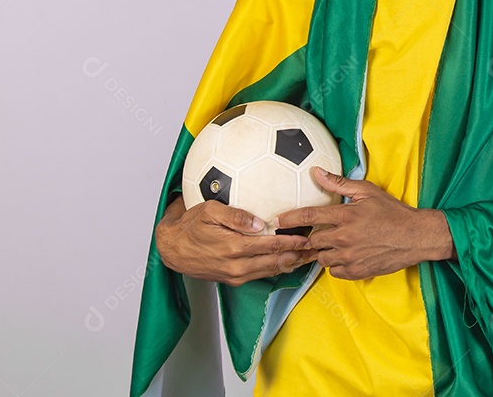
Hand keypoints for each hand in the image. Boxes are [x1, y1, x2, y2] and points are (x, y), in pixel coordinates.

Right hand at [155, 197, 315, 286]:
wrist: (172, 250)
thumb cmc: (190, 226)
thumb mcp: (209, 211)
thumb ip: (236, 216)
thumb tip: (259, 222)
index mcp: (234, 248)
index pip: (272, 246)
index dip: (294, 242)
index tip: (311, 235)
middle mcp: (237, 266)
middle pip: (277, 262)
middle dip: (300, 256)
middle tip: (320, 248)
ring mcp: (236, 275)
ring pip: (271, 271)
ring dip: (292, 264)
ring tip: (311, 256)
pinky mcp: (233, 280)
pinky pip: (261, 274)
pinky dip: (277, 268)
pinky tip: (288, 261)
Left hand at [273, 167, 454, 280]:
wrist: (415, 237)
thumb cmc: (392, 211)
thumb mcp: (367, 192)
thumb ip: (339, 184)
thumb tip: (316, 172)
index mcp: (346, 216)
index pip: (309, 217)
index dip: (289, 218)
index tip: (276, 220)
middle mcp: (344, 238)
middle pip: (312, 241)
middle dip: (311, 237)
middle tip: (318, 233)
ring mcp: (350, 257)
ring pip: (321, 257)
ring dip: (324, 251)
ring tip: (337, 243)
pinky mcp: (356, 272)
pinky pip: (334, 271)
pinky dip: (336, 264)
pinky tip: (346, 254)